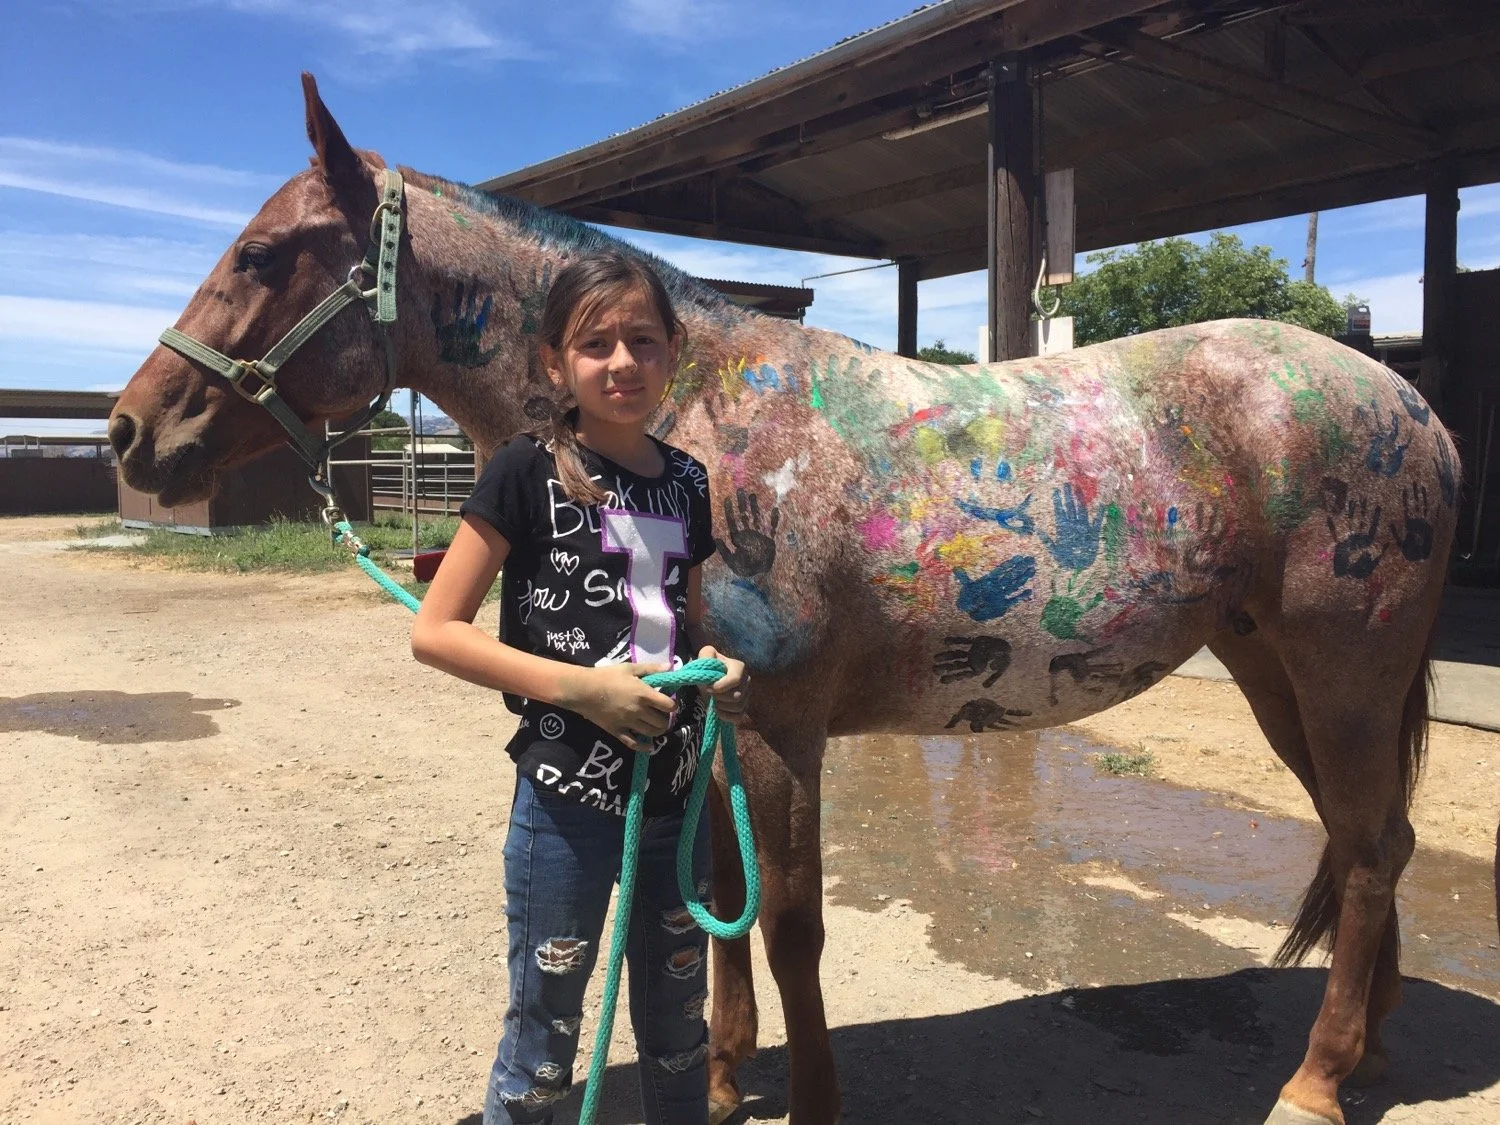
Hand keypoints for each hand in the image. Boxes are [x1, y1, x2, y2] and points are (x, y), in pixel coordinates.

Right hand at [558, 662, 676, 752]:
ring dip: (657, 730)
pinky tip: (648, 746)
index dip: (673, 705)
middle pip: (662, 721)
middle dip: (665, 718)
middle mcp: (639, 711)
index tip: (669, 703)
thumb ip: (651, 669)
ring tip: (655, 725)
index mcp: (644, 694)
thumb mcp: (629, 668)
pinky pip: (633, 744)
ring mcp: (628, 723)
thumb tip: (670, 667)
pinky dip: (643, 746)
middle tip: (662, 714)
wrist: (583, 690)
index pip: (669, 705)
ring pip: (651, 733)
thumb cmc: (607, 676)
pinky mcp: (618, 731)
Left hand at [698, 645, 748, 723]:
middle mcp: (747, 680)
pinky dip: (726, 717)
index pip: (735, 679)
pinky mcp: (744, 707)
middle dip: (720, 697)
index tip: (708, 687)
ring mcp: (747, 695)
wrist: (709, 681)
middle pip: (737, 696)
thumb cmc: (708, 668)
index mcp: (739, 667)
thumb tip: (709, 658)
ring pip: (739, 707)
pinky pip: (739, 717)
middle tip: (711, 694)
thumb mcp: (705, 657)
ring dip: (722, 706)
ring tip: (714, 702)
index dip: (720, 686)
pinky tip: (718, 711)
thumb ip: (706, 654)